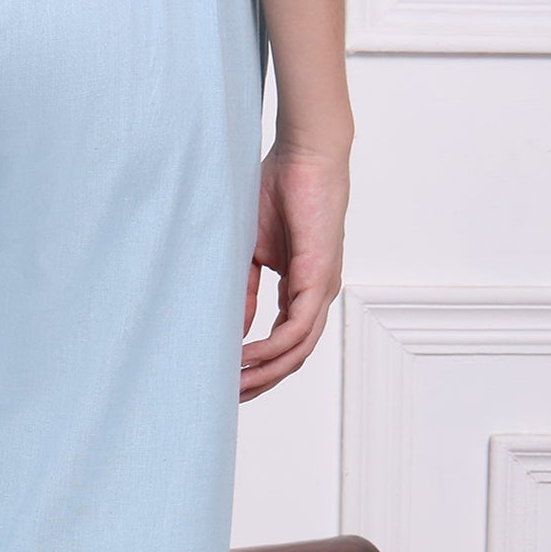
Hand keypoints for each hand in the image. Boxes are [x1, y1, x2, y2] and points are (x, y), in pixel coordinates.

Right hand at [240, 141, 348, 401]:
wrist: (304, 153)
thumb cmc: (279, 190)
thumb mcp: (252, 252)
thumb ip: (244, 293)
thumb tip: (234, 333)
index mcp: (302, 290)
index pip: (285, 343)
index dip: (259, 367)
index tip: (229, 381)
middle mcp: (316, 295)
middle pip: (294, 357)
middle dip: (262, 382)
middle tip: (229, 398)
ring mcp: (321, 289)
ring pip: (298, 351)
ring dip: (266, 373)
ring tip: (234, 384)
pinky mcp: (319, 277)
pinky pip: (297, 329)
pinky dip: (273, 348)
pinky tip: (246, 357)